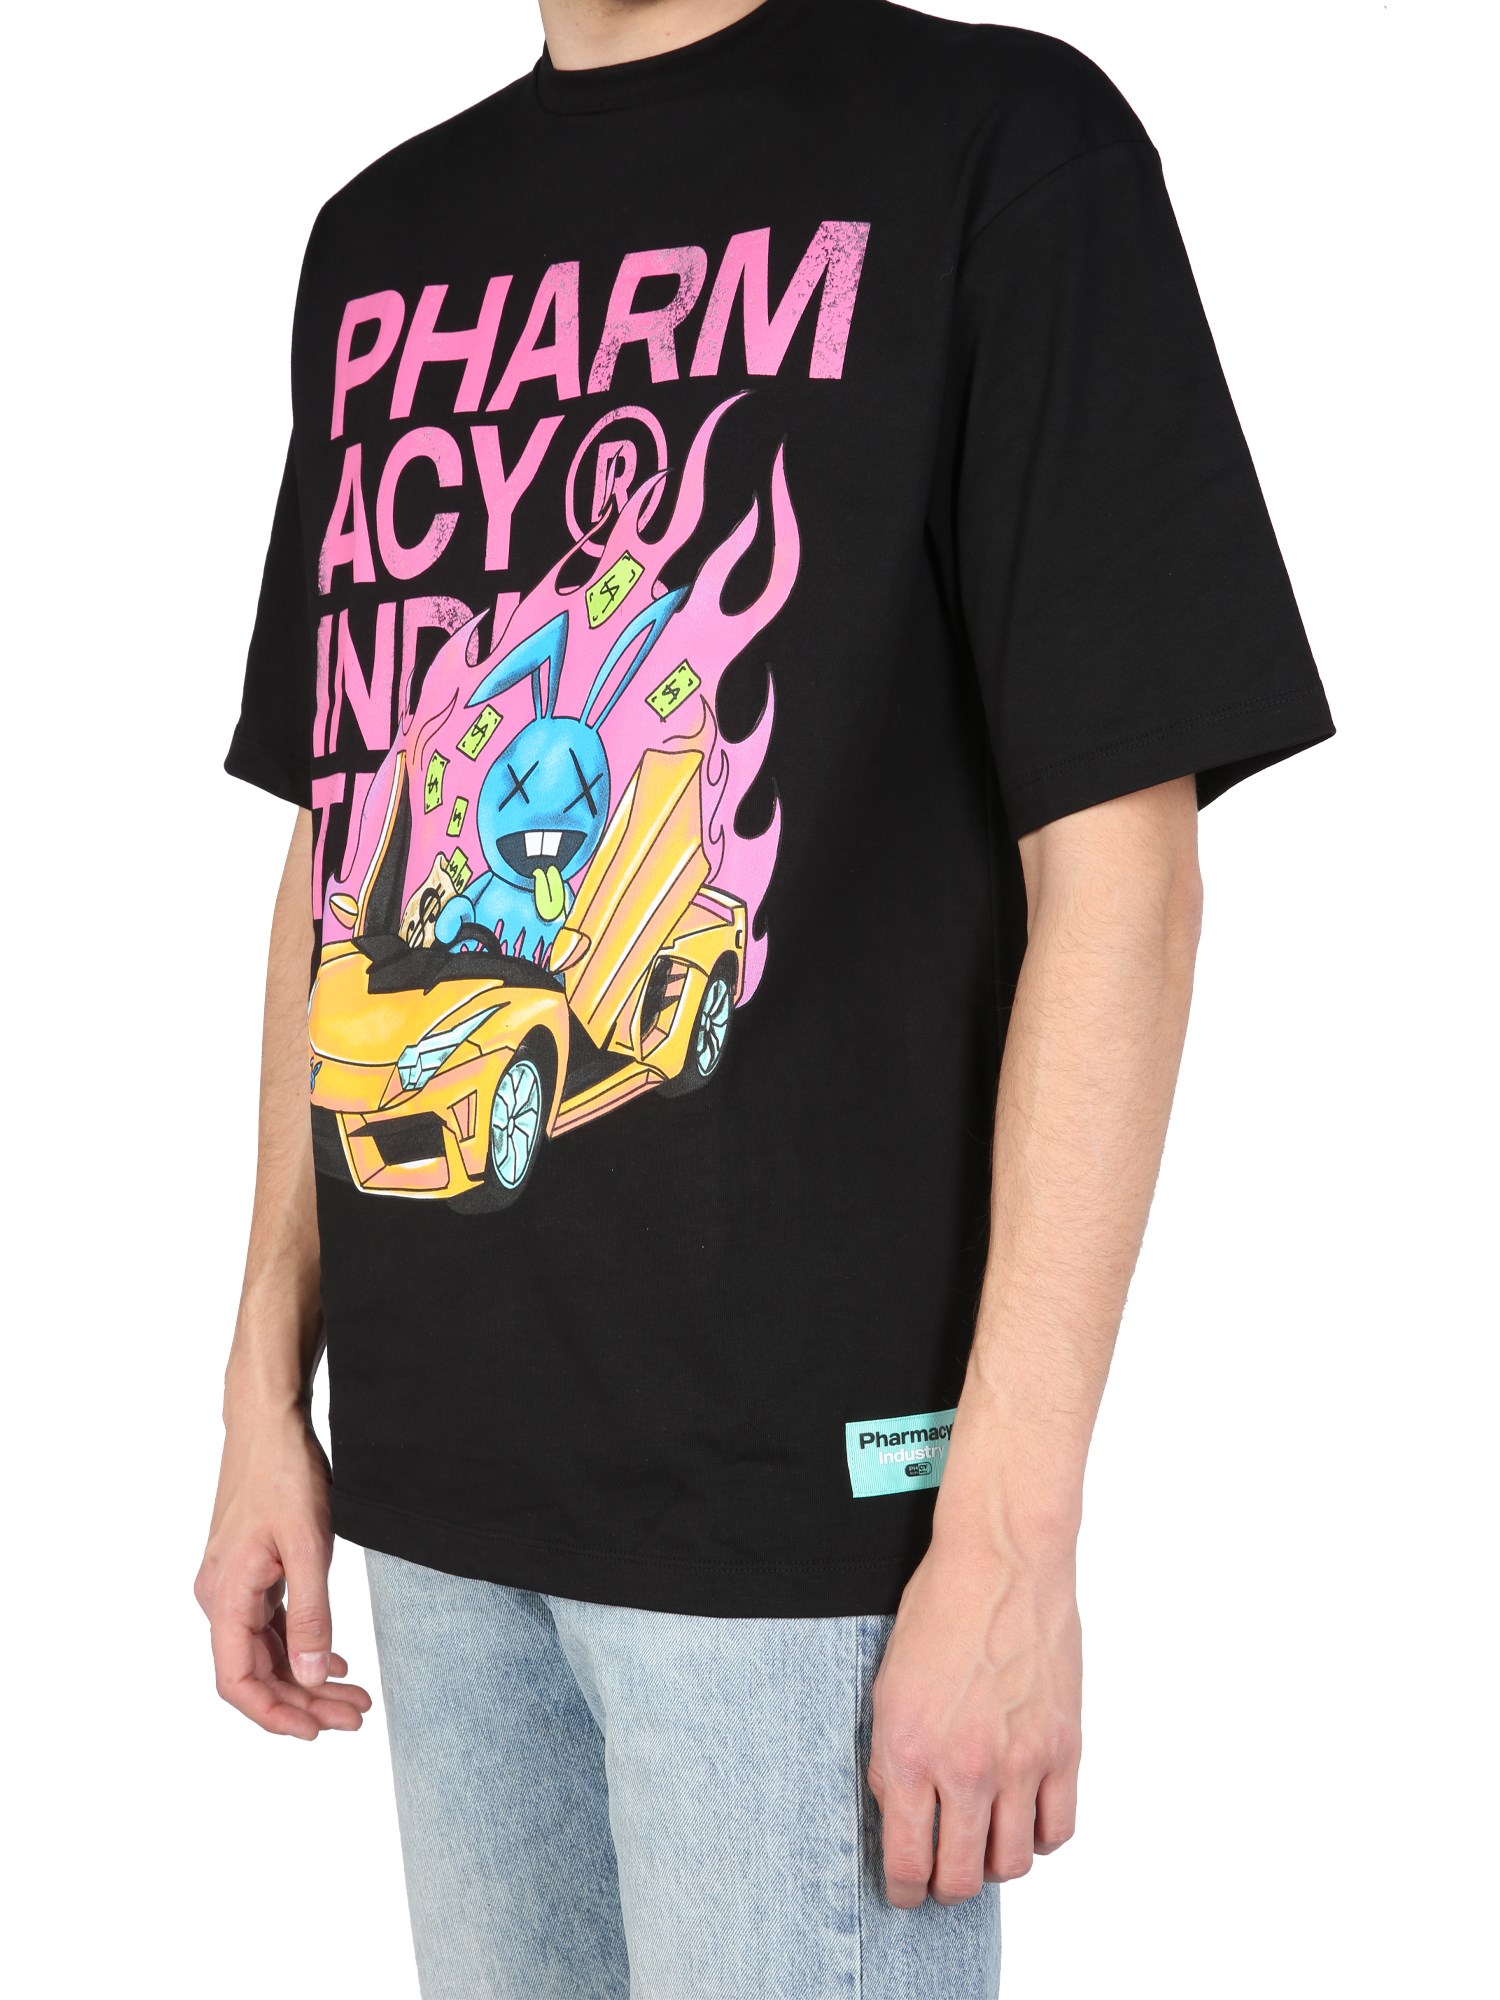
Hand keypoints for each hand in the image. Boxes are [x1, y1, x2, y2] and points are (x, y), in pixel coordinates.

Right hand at [194, 1405, 371, 1740]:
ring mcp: (234, 1587)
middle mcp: (220, 1598)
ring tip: (355, 1697)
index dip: (275, 1714)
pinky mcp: (250, 1574)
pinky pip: (270, 1627)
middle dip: (304, 1703)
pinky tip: (333, 1660)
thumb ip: (311, 1613)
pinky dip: (301, 1647)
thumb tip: (310, 1677)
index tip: (318, 1732)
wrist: (269, 1424)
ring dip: (306, 1679)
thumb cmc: (285, 1474)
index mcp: (225, 1597)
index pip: (237, 1681)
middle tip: (356, 1716)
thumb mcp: (308, 1545)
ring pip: (266, 1652)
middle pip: (257, 1673)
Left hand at [868, 1527, 1081, 1904]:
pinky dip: (1040, 1836)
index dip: (903, 1890)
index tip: (905, 1890)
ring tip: (983, 1843)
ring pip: (1011, 1864)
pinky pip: (1058, 1829)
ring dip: (993, 1864)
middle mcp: (963, 1766)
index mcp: (907, 1750)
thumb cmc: (938, 1609)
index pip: (906, 1862)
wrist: (1001, 1560)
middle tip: (942, 1874)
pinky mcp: (1063, 1748)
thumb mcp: (887, 1685)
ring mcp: (1019, 1761)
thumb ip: (891, 1758)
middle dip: (945, 1887)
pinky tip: (1024, 1815)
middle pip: (959, 1877)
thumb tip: (901, 1816)